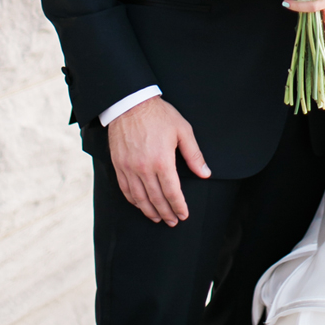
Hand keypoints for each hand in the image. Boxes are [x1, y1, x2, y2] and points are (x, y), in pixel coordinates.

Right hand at [105, 97, 209, 226]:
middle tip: (172, 221)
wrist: (129, 103)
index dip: (179, 207)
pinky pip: (125, 188)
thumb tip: (205, 174)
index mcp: (162, 161)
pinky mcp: (118, 164)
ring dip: (149, 211)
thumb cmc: (158, 115)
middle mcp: (144, 168)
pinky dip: (133, 200)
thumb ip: (194, 155)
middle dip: (166, 213)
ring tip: (157, 218)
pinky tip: (140, 204)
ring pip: (139, 198)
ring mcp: (129, 167)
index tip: (183, 215)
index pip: (172, 193)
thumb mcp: (182, 130)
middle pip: (156, 199)